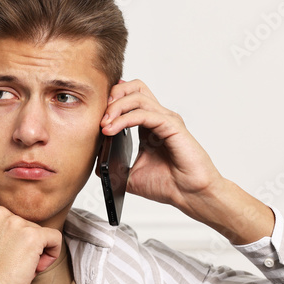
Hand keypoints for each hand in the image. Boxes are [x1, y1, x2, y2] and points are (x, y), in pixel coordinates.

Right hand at [0, 198, 61, 283]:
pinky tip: (37, 267)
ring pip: (40, 233)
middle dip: (25, 245)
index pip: (11, 216)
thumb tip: (22, 226)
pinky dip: (52, 253)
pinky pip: (55, 238)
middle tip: (13, 265)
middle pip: (27, 224)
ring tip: (20, 269)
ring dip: (36, 252)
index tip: (5, 255)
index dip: (12, 238)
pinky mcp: (32, 235)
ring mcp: (15, 222)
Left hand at [98, 79, 221, 214]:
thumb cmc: (168, 185)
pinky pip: (145, 114)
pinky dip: (125, 119)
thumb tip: (94, 159)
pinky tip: (112, 130)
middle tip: (100, 115)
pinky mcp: (172, 126)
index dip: (111, 101)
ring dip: (116, 107)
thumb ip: (113, 164)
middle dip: (113, 94)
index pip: (130, 98)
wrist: (190, 196)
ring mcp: (166, 120)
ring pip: (137, 96)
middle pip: (135, 87)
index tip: (96, 117)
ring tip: (104, 125)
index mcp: (149, 126)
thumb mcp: (129, 175)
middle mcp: (159, 118)